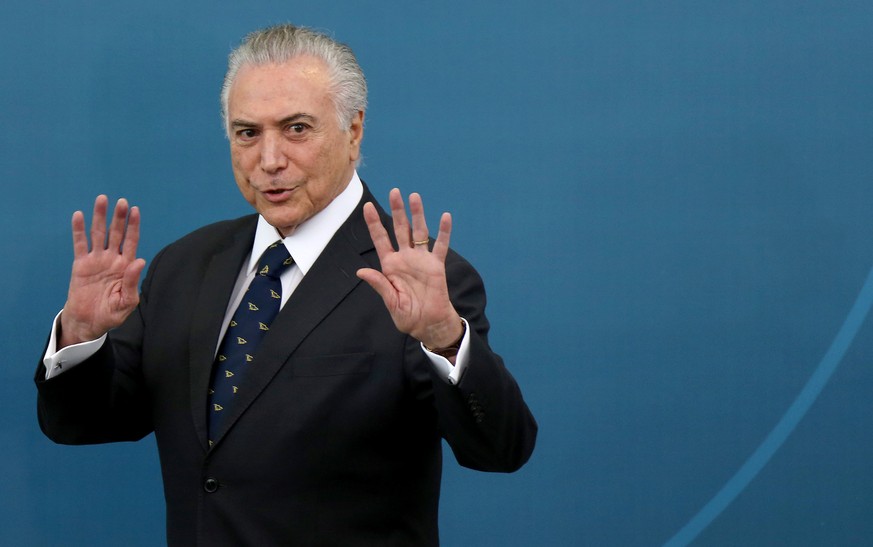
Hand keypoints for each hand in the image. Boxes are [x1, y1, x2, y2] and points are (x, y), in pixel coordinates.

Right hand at [59, 195, 146, 347]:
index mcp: (126, 266)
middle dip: (119, 218)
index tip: (135, 210)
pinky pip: (79, 244)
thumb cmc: (111, 313)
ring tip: (102, 200)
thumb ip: (132, 282)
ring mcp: (96, 260)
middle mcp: (112, 259)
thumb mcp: (126, 301)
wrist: (89, 322)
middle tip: (121, 202)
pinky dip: (78, 230)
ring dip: (100, 217)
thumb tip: (139, 260)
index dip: (133, 226)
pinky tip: (79, 215)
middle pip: (116, 234)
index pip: (131, 241)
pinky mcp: (80, 265)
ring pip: (98, 234)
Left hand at [357, 189, 462, 349]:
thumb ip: (379, 285)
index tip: (368, 206)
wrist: (429, 324)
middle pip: (400, 229)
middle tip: (394, 192)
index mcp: (390, 266)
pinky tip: (445, 217)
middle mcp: (405, 258)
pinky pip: (441, 246)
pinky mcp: (437, 266)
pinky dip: (444, 232)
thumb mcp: (391, 302)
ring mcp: (422, 260)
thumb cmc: (408, 316)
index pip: (380, 240)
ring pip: (419, 232)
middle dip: (397, 210)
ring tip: (415, 196)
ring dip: (417, 214)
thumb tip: (361, 272)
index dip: (374, 223)